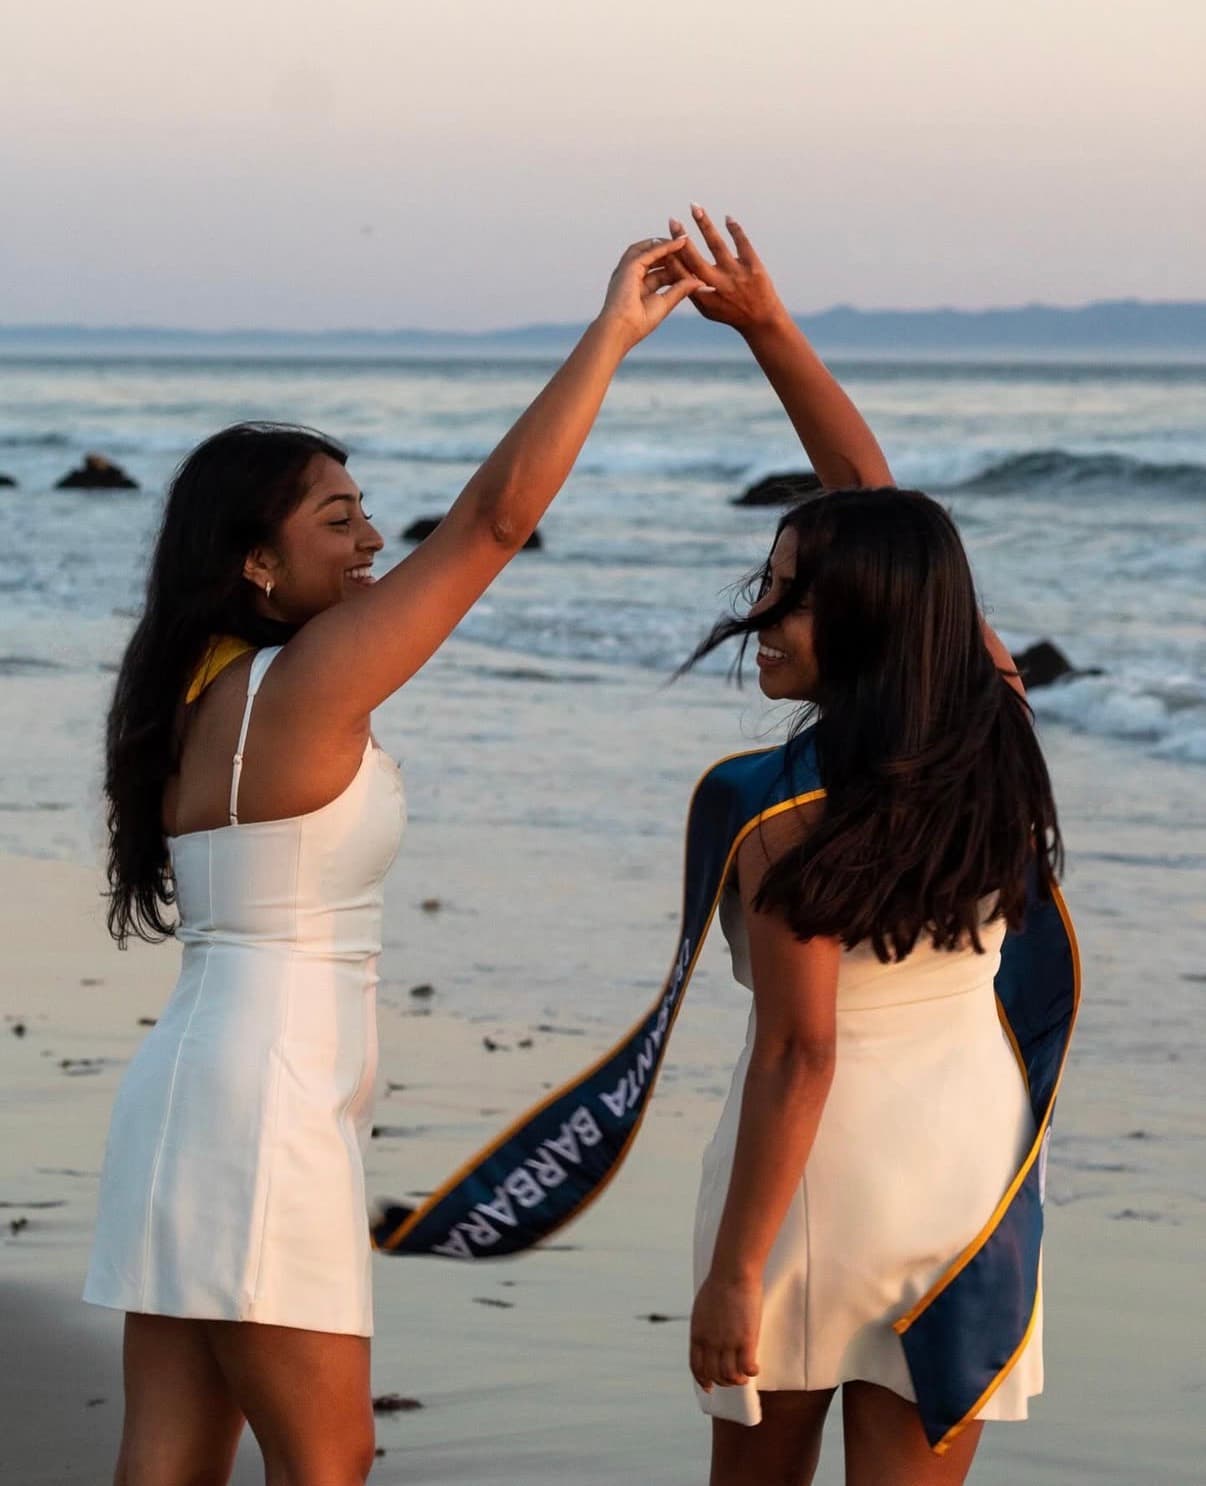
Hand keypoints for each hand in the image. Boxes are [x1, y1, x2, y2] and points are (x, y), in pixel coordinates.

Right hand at [596, 236, 702, 351]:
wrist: (621, 329)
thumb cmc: (639, 323)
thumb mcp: (665, 303)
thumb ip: (680, 290)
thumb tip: (699, 282)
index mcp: (639, 289)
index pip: (660, 273)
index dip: (677, 269)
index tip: (694, 266)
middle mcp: (632, 277)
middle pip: (655, 260)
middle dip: (672, 254)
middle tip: (690, 247)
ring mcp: (629, 270)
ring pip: (650, 251)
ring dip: (668, 245)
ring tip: (686, 240)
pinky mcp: (630, 266)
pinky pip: (650, 251)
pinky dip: (665, 247)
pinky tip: (680, 243)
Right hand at [666, 205, 788, 335]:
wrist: (763, 320)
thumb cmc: (730, 312)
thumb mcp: (708, 308)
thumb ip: (692, 289)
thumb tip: (676, 265)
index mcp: (705, 298)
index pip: (683, 274)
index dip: (672, 256)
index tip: (663, 240)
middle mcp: (720, 285)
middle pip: (696, 258)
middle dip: (682, 238)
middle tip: (672, 220)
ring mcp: (737, 275)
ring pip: (717, 245)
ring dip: (704, 224)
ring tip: (694, 207)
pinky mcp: (754, 266)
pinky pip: (742, 243)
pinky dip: (734, 229)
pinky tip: (727, 218)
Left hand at [690, 1272, 761, 1391]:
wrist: (732, 1272)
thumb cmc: (719, 1284)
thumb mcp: (702, 1308)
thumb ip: (704, 1326)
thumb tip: (708, 1333)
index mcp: (697, 1334)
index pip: (696, 1367)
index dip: (703, 1380)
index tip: (709, 1386)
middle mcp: (710, 1342)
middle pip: (713, 1374)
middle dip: (723, 1381)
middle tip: (733, 1379)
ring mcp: (727, 1342)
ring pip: (730, 1375)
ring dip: (738, 1380)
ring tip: (745, 1375)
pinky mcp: (745, 1339)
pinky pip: (747, 1367)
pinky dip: (751, 1372)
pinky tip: (755, 1368)